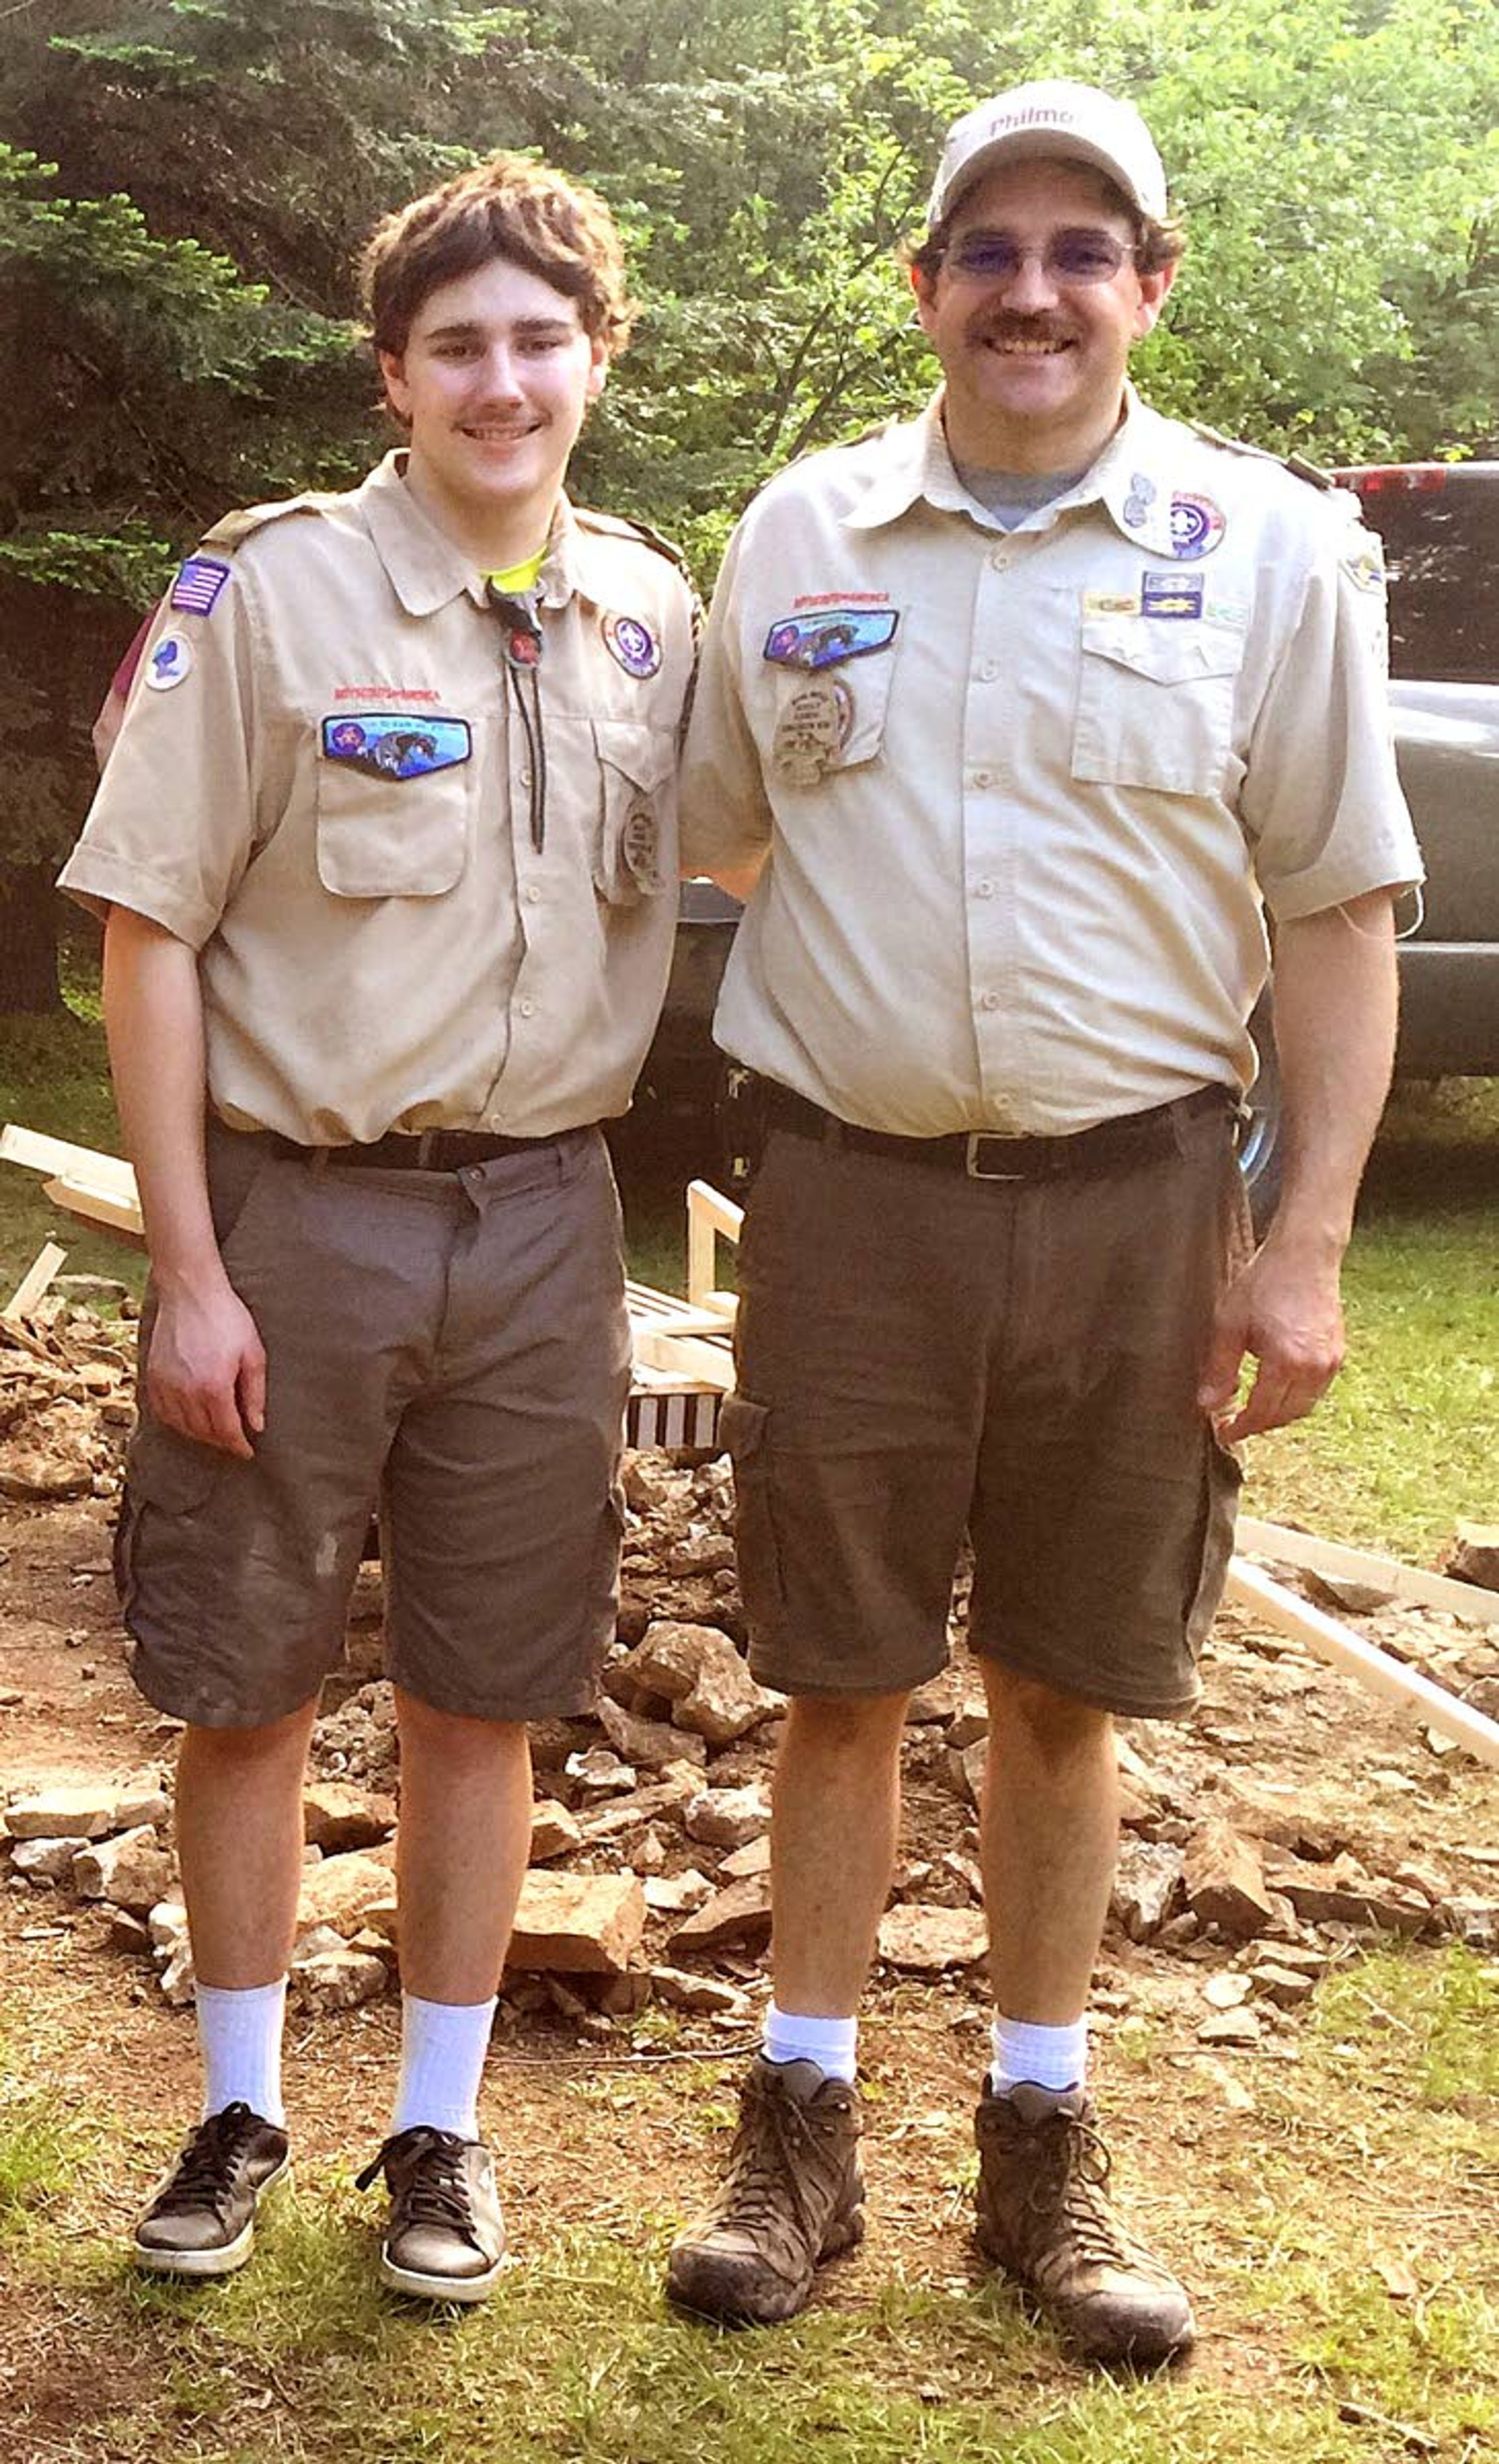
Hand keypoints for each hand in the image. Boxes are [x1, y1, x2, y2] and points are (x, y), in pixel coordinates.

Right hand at [145, 1275, 265, 1457]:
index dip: (238, 1446)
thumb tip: (257, 1425)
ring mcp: (165, 1384)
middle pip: (204, 1432)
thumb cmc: (227, 1318)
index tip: (247, 1452)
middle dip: (221, 1441)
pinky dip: (177, 1421)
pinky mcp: (152, 1376)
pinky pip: (162, 1412)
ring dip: (200, 1434)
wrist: (190, 1291)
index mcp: (214, 1387)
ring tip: (215, 1431)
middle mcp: (186, 1391)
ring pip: (182, 1426)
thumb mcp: (253, 1354)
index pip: (226, 1431)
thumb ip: (255, 1393)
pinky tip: (189, 1417)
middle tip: (234, 1441)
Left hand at [1196, 1240, 1345, 1441]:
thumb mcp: (1229, 1324)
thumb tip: (1207, 1406)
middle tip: (1234, 1423)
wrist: (1304, 1255)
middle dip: (1259, 1425)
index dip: (1241, 1428)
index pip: (1262, 1413)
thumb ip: (1219, 1369)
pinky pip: (1317, 1390)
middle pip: (1285, 1416)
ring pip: (1304, 1406)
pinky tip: (1276, 1388)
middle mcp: (1314, 1368)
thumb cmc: (1263, 1284)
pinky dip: (1296, 1398)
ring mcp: (1330, 1361)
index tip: (1223, 1434)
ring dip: (1278, 1414)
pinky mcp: (1338, 1352)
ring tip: (1252, 1409)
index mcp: (1286, 1363)